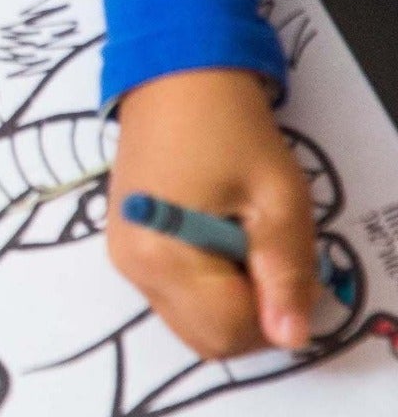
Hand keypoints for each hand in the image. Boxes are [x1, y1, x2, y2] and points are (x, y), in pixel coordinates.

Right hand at [109, 68, 318, 359]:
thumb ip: (286, 273)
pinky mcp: (126, 246)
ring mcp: (124, 258)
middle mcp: (134, 267)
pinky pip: (175, 296)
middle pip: (207, 338)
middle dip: (253, 316)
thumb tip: (292, 338)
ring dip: (230, 302)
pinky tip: (220, 236)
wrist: (174, 78)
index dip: (276, 317)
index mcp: (166, 257)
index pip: (232, 332)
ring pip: (192, 321)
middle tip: (271, 259)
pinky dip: (208, 287)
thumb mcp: (279, 199)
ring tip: (245, 242)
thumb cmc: (231, 131)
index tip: (293, 273)